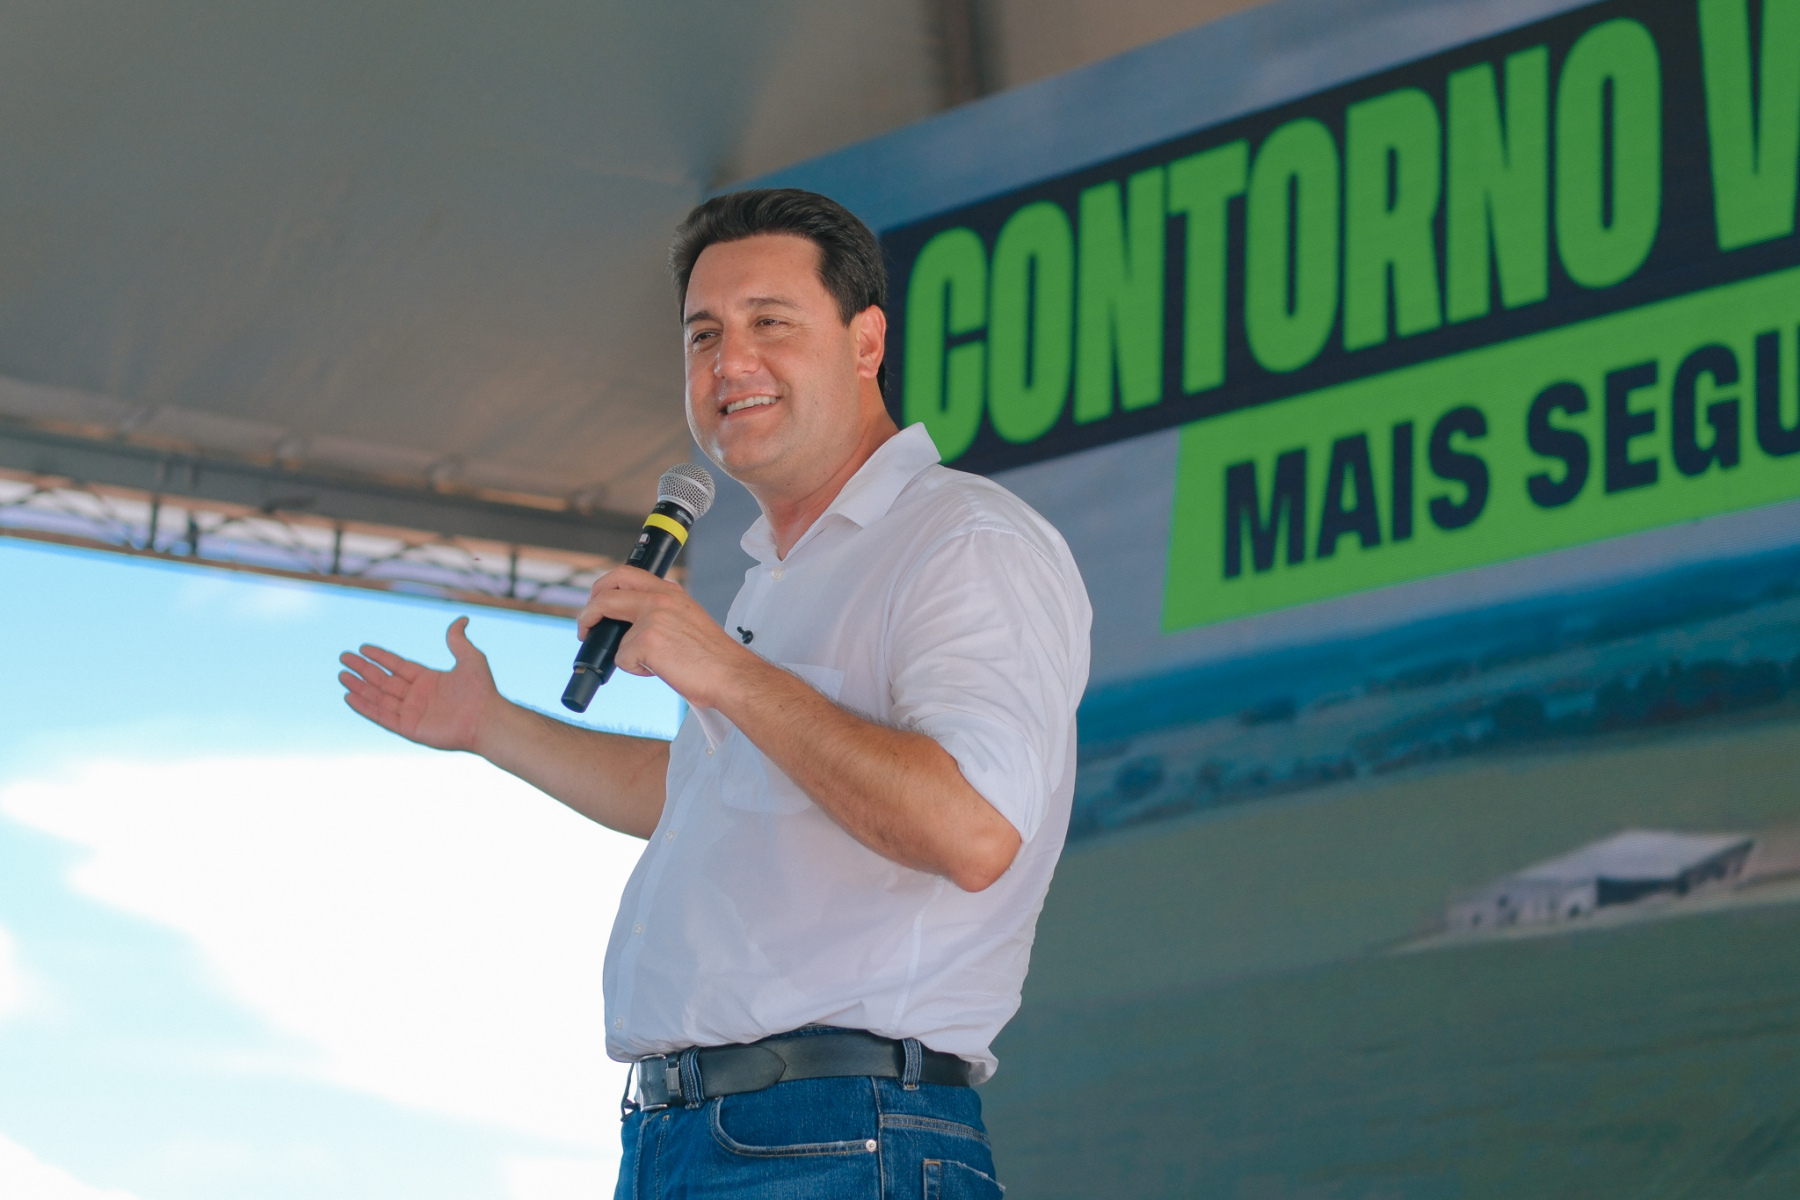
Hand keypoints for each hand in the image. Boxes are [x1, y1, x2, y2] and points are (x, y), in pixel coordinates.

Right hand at [338, 617, 498, 751]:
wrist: (487, 719)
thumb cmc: (482, 690)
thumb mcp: (470, 658)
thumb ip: (458, 640)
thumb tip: (462, 618)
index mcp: (429, 679)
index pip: (398, 665)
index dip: (380, 657)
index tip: (362, 648)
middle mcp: (417, 696)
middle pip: (383, 680)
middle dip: (363, 669)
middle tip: (343, 658)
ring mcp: (412, 712)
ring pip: (379, 697)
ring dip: (360, 687)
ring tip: (341, 676)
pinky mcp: (409, 728)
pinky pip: (382, 716)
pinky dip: (365, 707)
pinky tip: (350, 696)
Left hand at [577, 566, 758, 709]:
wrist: (731, 675)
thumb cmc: (713, 657)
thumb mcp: (687, 620)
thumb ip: (661, 614)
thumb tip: (631, 626)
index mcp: (670, 591)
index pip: (626, 574)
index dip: (604, 586)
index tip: (598, 600)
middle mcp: (660, 598)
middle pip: (606, 592)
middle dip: (588, 610)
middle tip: (586, 626)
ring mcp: (652, 617)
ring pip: (613, 633)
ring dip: (624, 653)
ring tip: (652, 664)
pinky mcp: (646, 641)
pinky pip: (622, 659)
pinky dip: (637, 670)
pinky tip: (661, 671)